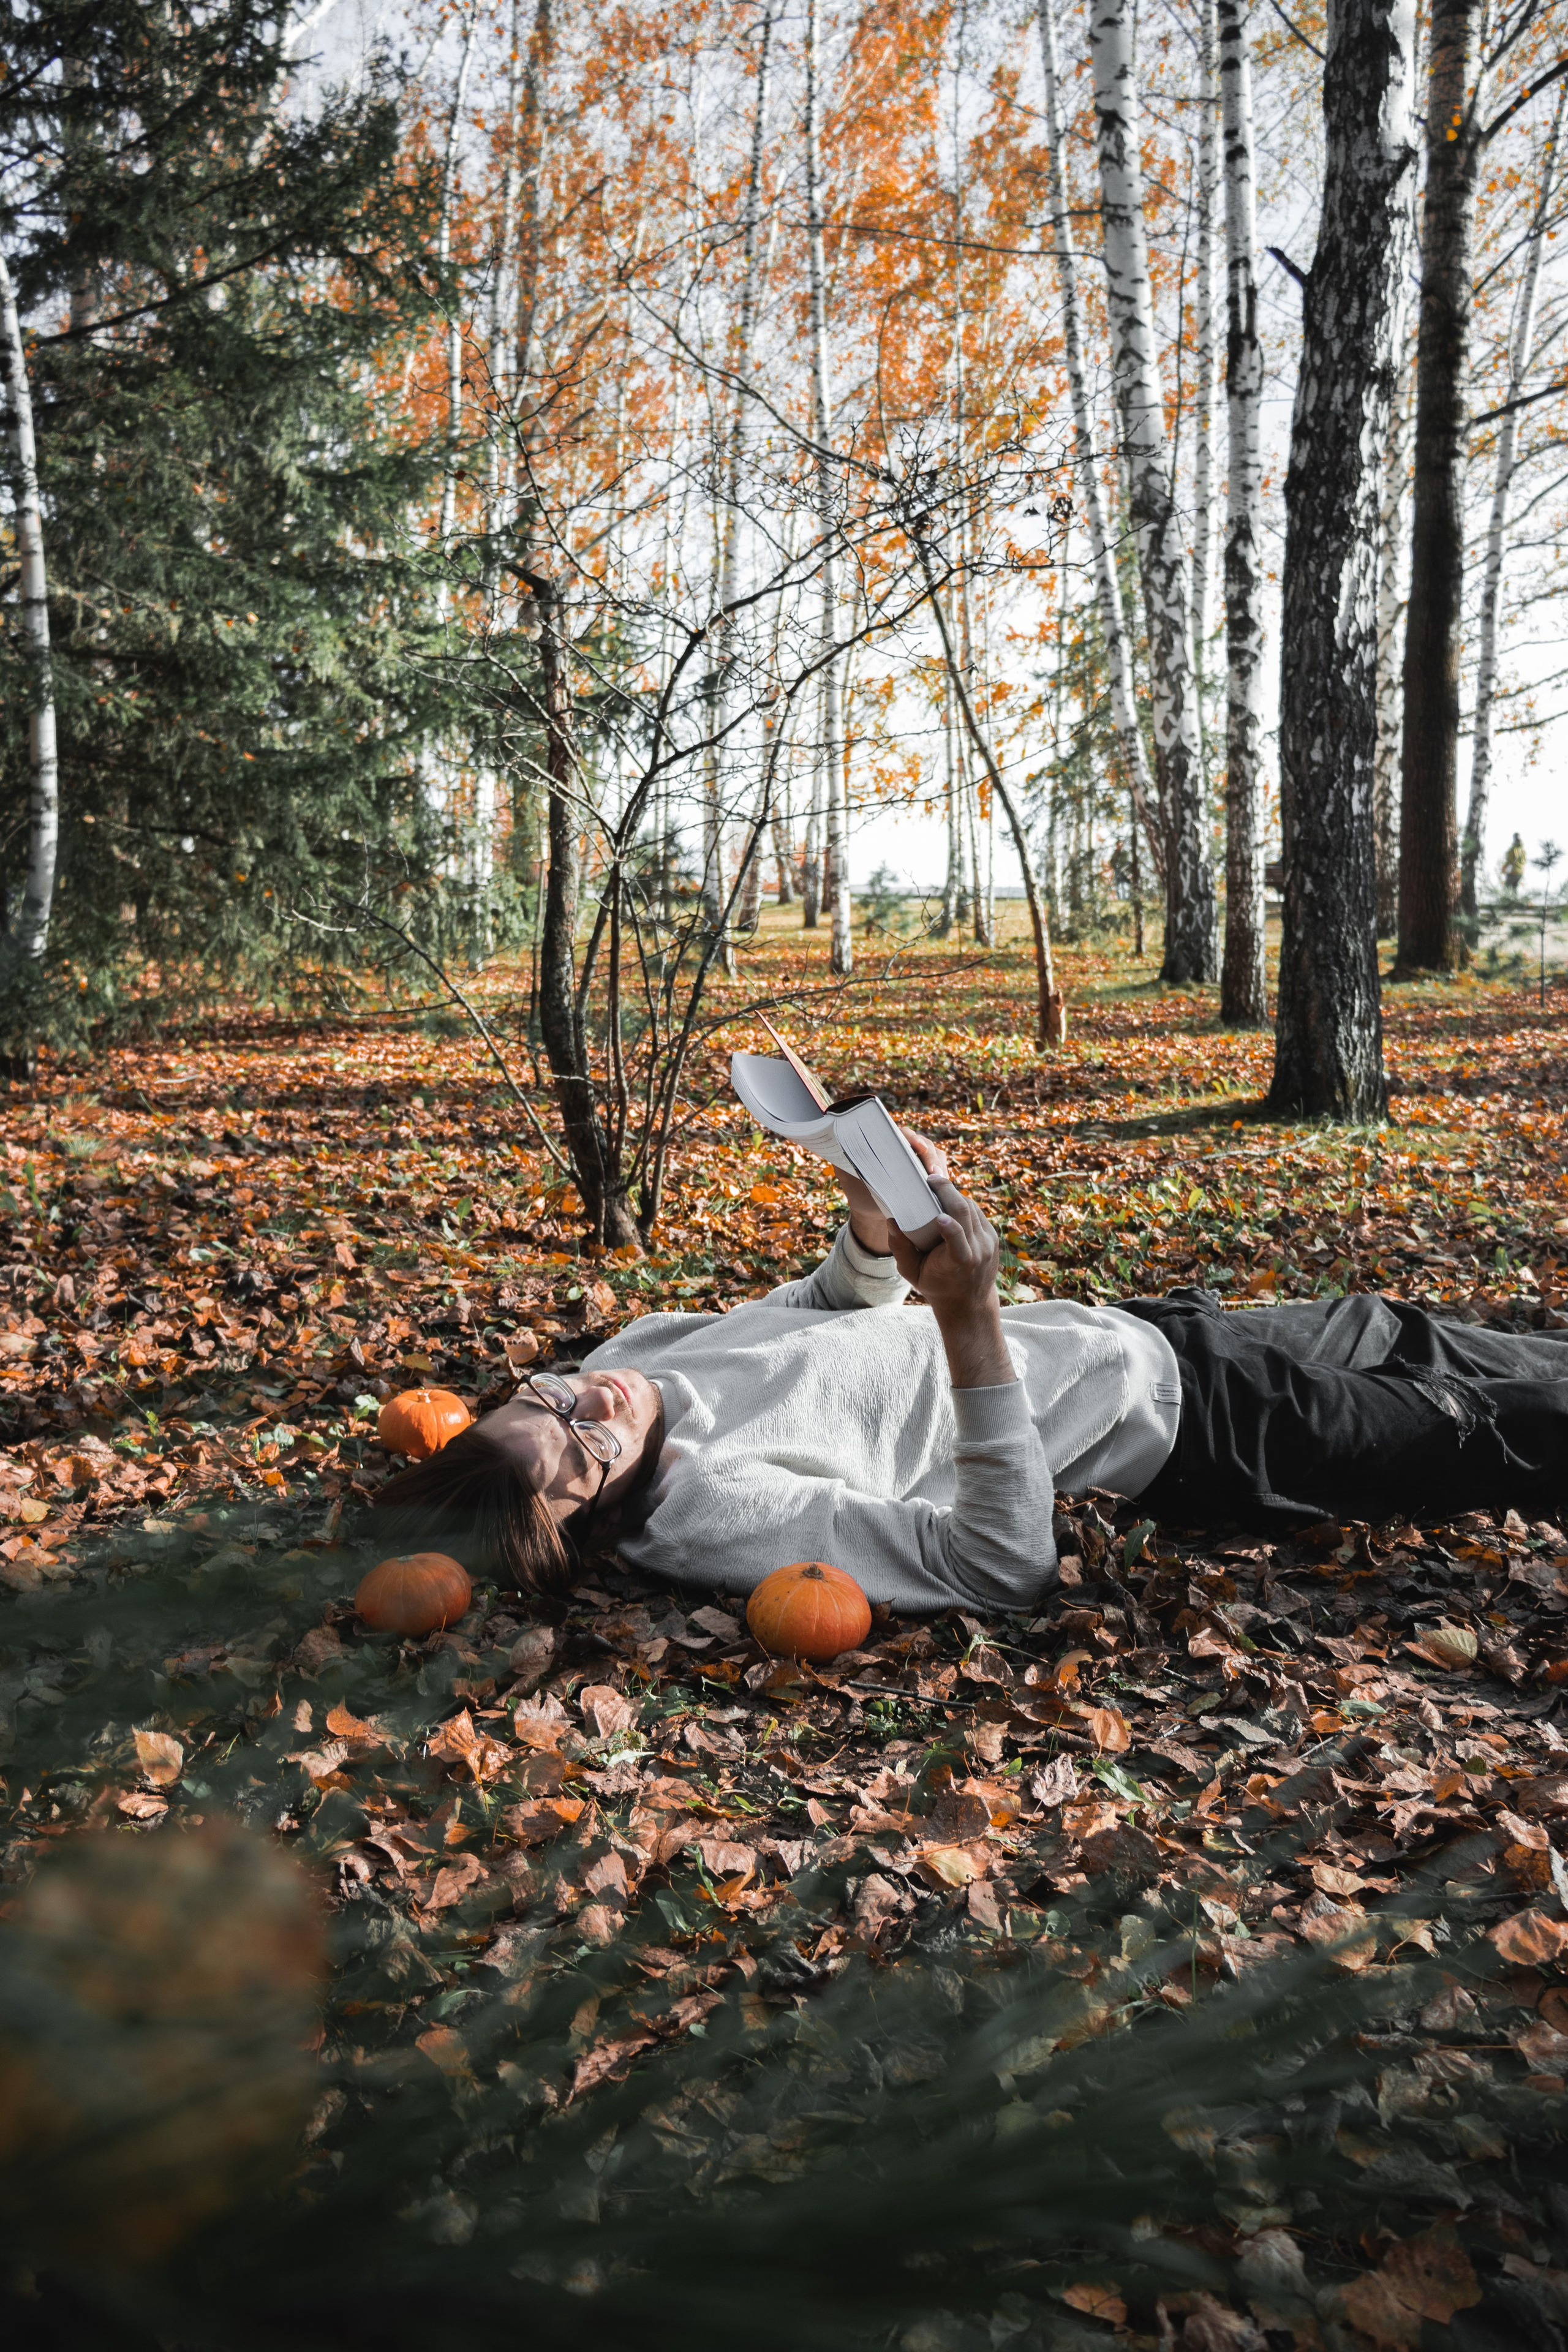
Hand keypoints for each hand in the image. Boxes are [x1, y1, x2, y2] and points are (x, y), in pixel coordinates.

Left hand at [842, 1129, 949, 1256]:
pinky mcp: (929, 1175)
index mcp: (888, 1141)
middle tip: (933, 1172)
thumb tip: (837, 1143)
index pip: (902, 1133)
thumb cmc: (858, 1188)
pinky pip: (942, 1173)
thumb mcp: (847, 1173)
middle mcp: (907, 1146)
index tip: (916, 1147)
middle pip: (924, 1144)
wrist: (870, 1210)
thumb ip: (844, 1158)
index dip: (911, 1138)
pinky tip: (943, 1191)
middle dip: (930, 1156)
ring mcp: (920, 1160)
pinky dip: (944, 1180)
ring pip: (936, 1156)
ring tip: (940, 1180)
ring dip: (939, 1167)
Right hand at [888, 1179, 1014, 1390]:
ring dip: (954, 1194)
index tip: (939, 1215)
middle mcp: (979, 1250)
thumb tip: (892, 1221)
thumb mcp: (912, 1273)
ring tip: (936, 1186)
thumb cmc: (935, 1285)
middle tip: (930, 1178)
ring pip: (972, 1207)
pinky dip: (962, 1203)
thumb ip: (900, 1249)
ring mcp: (988, 1242)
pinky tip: (948, 1199)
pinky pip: (976, 1212)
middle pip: (966, 1212)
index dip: (950, 1226)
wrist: (969, 1302)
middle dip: (948, 1190)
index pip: (958, 1238)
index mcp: (960, 1262)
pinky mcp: (992, 1236)